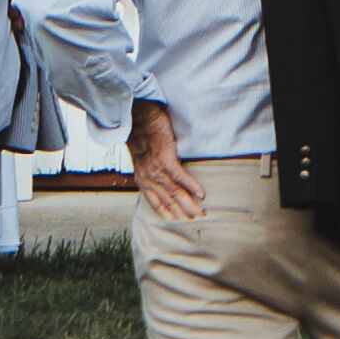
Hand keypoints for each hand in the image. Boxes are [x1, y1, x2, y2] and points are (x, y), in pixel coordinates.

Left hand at [129, 100, 199, 223]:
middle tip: (197, 221)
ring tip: (201, 213)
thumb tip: (159, 173)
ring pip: (175, 192)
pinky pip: (180, 176)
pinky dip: (191, 186)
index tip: (178, 221)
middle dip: (183, 212)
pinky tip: (201, 194)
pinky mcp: (166, 159)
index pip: (156, 202)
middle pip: (168, 200)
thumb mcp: (141, 156)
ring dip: (189, 204)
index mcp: (143, 179)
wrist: (138, 118)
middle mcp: (149, 178)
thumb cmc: (141, 133)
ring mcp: (157, 170)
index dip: (168, 212)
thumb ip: (149, 168)